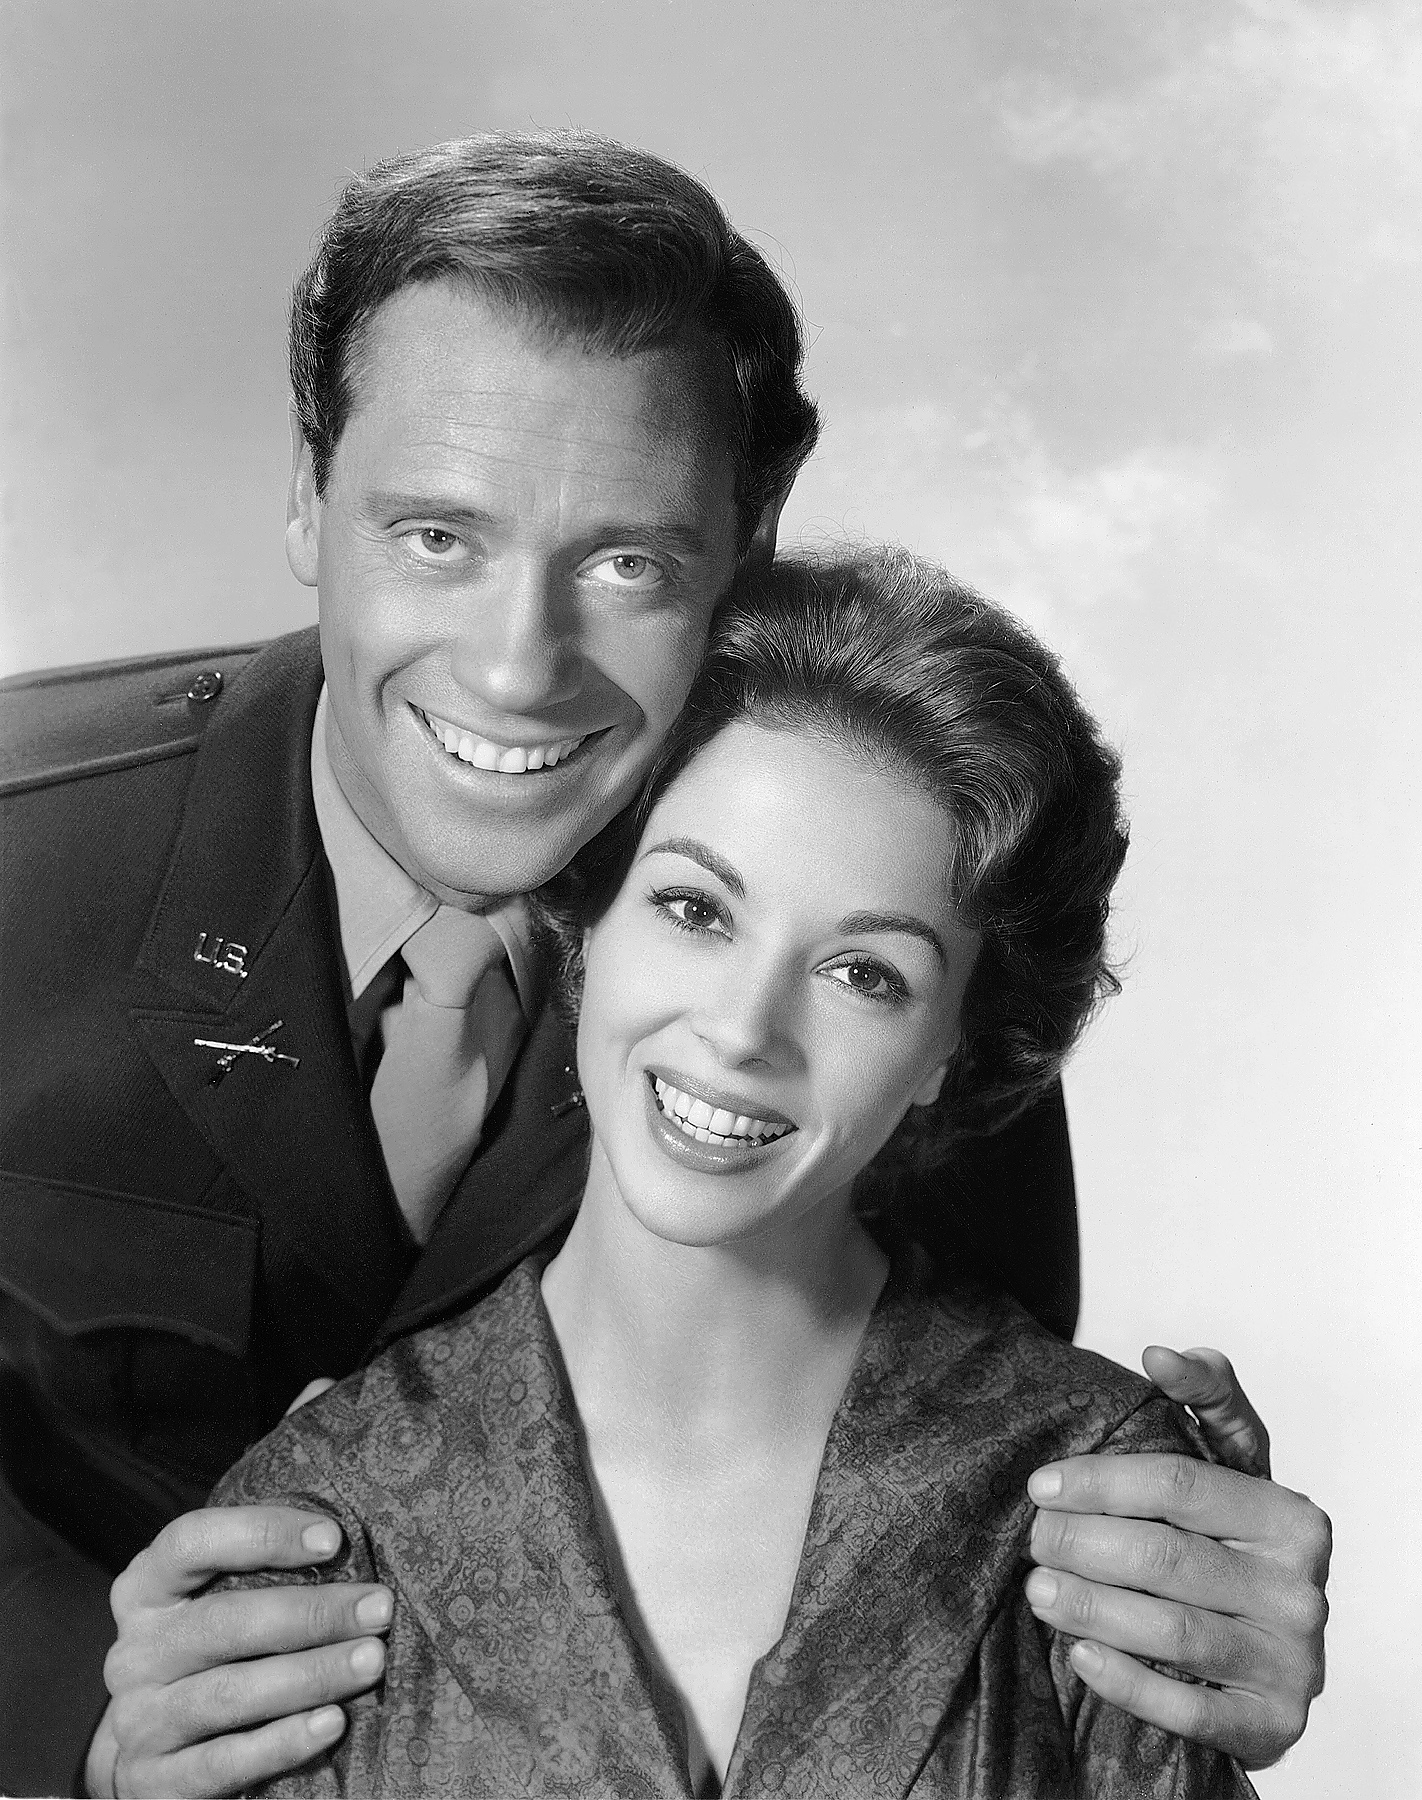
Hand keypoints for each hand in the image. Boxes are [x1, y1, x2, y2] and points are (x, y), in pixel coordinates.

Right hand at [86, 1506, 391, 1796]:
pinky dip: (284, 1742)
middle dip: (313, 1613)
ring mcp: (140, 1722)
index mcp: (146, 1592)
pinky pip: (225, 1762)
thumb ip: (261, 1576)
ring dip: (311, 1675)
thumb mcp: (217, 1606)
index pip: (192, 1542)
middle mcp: (136, 1654)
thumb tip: (347, 1546)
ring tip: (371, 1661)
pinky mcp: (154, 1783)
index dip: (262, 1533)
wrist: (158, 1758)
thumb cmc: (213, 1657)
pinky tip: (332, 1723)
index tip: (334, 1539)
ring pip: (231, 1694)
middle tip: (379, 1608)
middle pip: (224, 1622)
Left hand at [1024, 1349, 1330, 1768]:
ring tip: (1038, 1590)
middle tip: (1031, 1539)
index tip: (1040, 1484)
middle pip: (1166, 1557)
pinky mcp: (1273, 1727)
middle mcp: (1301, 1591)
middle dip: (1083, 1545)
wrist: (1265, 1652)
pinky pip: (1193, 1712)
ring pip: (1172, 1631)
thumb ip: (1207, 1399)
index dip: (1100, 1480)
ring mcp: (1292, 1664)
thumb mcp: (1231, 1466)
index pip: (1178, 1485)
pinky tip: (1079, 1656)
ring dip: (1091, 1609)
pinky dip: (1128, 1683)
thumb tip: (1159, 1353)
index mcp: (1291, 1517)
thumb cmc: (1230, 1544)